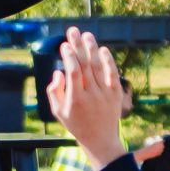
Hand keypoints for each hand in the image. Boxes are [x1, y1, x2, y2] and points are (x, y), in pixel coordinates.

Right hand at [45, 28, 129, 167]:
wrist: (100, 139)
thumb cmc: (75, 124)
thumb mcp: (58, 111)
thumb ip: (54, 91)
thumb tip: (58, 72)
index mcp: (75, 100)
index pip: (73, 72)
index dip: (69, 56)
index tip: (64, 45)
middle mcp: (92, 95)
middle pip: (85, 65)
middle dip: (78, 46)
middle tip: (72, 31)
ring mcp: (105, 94)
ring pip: (98, 66)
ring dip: (92, 49)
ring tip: (86, 35)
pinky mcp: (116, 94)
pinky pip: (113, 74)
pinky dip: (108, 61)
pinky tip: (102, 49)